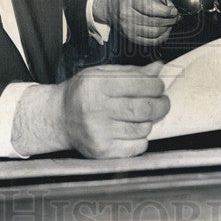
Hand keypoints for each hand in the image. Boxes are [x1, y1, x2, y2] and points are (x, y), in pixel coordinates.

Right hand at [12, 62, 169, 157]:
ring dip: (150, 121)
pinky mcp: (102, 151)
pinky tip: (133, 130)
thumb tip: (158, 69)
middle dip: (161, 104)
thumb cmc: (83, 93)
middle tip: (162, 101)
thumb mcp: (101, 74)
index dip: (156, 85)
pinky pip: (137, 147)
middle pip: (144, 109)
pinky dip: (142, 138)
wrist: (58, 118)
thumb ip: (131, 72)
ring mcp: (99, 133)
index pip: (139, 84)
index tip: (159, 86)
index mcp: (97, 86)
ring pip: (143, 129)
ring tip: (143, 115)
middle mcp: (96, 110)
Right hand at [94, 0, 178, 45]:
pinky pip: (150, 42)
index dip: (167, 11)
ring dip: (167, 29)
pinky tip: (165, 31)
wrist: (109, 5)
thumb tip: (171, 6)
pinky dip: (161, 38)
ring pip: (154, 33)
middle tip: (176, 17)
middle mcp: (127, 16)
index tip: (174, 10)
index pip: (152, 9)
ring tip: (170, 23)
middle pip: (155, 22)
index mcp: (130, 1)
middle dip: (170, 20)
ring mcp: (128, 29)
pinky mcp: (130, 37)